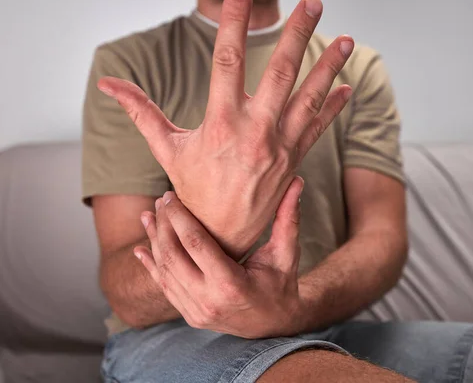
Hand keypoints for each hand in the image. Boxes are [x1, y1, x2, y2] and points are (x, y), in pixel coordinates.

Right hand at [97, 0, 353, 257]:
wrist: (223, 235)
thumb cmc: (193, 190)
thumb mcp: (166, 149)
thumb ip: (140, 111)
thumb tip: (106, 84)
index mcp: (221, 124)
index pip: (226, 60)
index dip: (232, 21)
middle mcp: (255, 132)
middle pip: (280, 72)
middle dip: (297, 34)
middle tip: (313, 2)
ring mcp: (280, 146)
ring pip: (309, 98)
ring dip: (328, 66)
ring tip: (346, 39)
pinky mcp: (294, 159)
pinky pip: (318, 127)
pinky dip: (334, 107)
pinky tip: (348, 86)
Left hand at [134, 177, 305, 338]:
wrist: (276, 324)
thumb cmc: (283, 283)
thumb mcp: (287, 252)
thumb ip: (288, 217)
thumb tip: (297, 181)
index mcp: (231, 284)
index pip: (195, 244)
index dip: (179, 217)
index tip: (171, 196)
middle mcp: (209, 301)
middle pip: (174, 256)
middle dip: (163, 225)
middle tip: (160, 201)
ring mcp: (197, 311)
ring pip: (165, 272)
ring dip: (153, 242)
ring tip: (148, 216)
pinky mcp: (190, 316)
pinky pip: (164, 288)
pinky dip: (150, 266)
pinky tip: (141, 248)